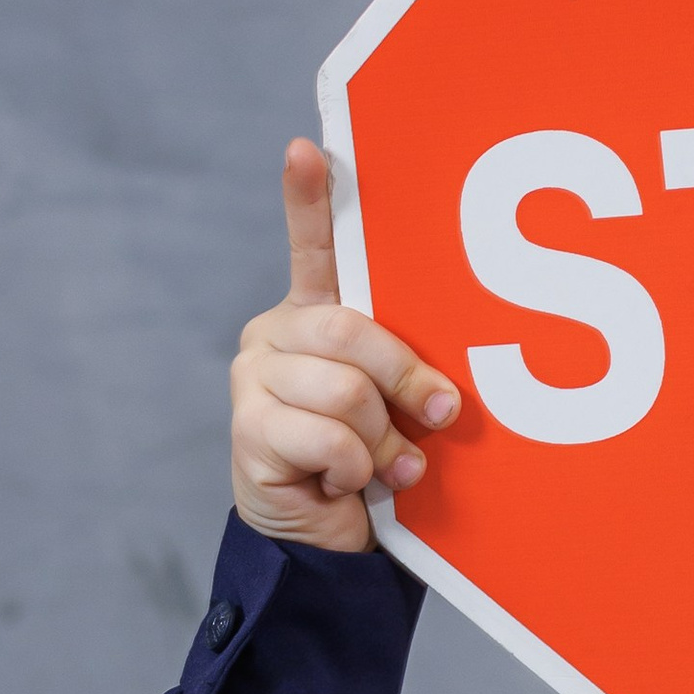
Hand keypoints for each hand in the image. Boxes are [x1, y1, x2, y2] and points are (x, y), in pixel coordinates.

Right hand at [229, 141, 461, 551]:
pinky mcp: (247, 431)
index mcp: (315, 317)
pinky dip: (354, 471)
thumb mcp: (399, 413)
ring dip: (383, 441)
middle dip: (406, 377)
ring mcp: (253, 380)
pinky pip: (328, 439)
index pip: (313, 247)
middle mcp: (274, 336)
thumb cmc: (373, 468)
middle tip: (441, 414)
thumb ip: (407, 379)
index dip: (308, 199)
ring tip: (389, 467)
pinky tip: (346, 485)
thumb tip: (446, 395)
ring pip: (344, 390)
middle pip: (350, 330)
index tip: (308, 148)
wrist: (327, 545)